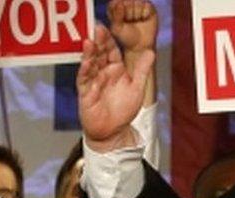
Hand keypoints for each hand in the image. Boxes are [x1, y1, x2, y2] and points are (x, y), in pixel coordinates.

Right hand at [77, 25, 153, 148]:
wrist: (113, 132)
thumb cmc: (124, 110)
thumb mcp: (137, 88)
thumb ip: (142, 70)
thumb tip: (151, 52)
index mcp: (116, 70)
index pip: (111, 51)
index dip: (109, 40)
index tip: (107, 28)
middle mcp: (103, 73)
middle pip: (99, 54)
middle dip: (98, 41)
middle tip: (97, 28)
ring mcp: (93, 81)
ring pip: (90, 63)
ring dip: (89, 53)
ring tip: (89, 41)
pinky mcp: (86, 92)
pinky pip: (84, 79)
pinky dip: (85, 69)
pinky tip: (86, 61)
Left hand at [108, 0, 157, 53]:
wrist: (140, 45)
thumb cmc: (126, 36)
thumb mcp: (117, 28)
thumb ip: (116, 15)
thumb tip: (121, 3)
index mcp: (115, 5)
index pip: (117, 2)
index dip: (119, 13)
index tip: (121, 21)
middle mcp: (126, 1)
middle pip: (127, 1)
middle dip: (129, 14)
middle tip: (130, 22)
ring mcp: (138, 3)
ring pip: (138, 2)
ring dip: (137, 15)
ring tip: (137, 21)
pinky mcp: (148, 6)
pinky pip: (147, 6)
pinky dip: (145, 14)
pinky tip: (144, 19)